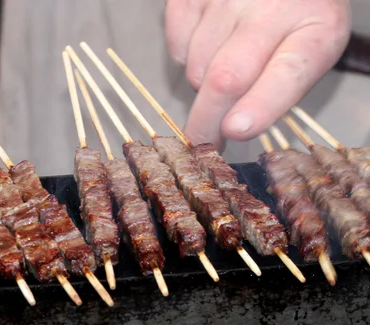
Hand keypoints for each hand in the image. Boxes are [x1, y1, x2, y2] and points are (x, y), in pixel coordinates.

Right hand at [165, 0, 350, 149]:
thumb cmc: (295, 15)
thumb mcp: (308, 48)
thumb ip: (280, 88)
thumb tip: (233, 129)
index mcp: (316, 27)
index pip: (288, 72)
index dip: (260, 105)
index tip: (235, 130)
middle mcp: (274, 6)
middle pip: (227, 76)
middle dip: (207, 120)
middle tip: (201, 142)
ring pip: (196, 66)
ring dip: (201, 82)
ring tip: (221, 67)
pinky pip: (177, 44)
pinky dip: (185, 56)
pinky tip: (207, 44)